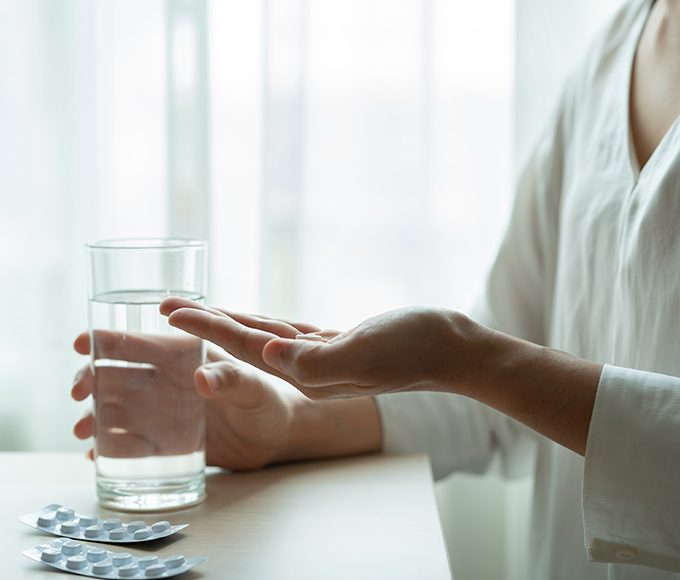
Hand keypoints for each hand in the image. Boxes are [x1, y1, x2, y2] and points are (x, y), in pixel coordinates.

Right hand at [71, 331, 299, 469]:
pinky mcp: (166, 444)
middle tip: (78, 392)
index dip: (108, 340)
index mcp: (184, 358)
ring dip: (94, 416)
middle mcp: (166, 383)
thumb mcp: (253, 387)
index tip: (82, 343)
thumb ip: (232, 379)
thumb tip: (202, 379)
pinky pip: (131, 445)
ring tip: (83, 431)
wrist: (275, 438)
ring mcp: (162, 414)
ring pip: (116, 410)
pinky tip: (95, 457)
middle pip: (116, 376)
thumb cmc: (268, 400)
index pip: (140, 344)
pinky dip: (111, 448)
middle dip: (90, 379)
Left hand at [160, 298, 486, 398]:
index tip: (169, 311)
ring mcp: (322, 358)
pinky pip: (290, 333)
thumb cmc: (414, 349)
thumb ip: (316, 360)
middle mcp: (309, 369)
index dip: (205, 328)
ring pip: (264, 337)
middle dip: (205, 326)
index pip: (243, 349)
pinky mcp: (337, 344)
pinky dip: (266, 325)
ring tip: (201, 310)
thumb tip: (267, 356)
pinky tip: (253, 320)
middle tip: (167, 306)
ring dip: (230, 324)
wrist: (452, 349)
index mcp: (309, 372)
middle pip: (244, 344)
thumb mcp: (365, 352)